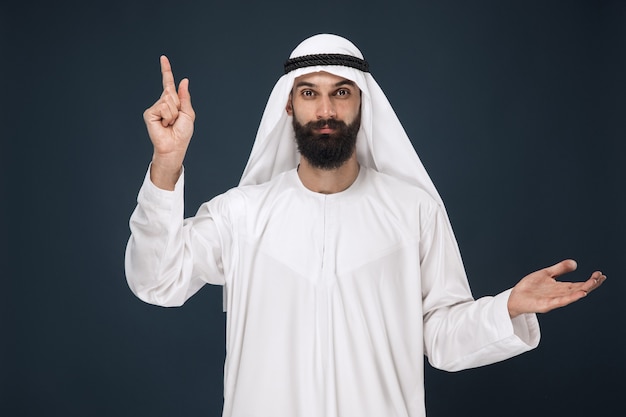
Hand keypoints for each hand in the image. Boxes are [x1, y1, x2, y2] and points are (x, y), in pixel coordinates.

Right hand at [143, 55, 194, 189]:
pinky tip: (164, 124)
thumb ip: (184, 97)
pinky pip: (163, 107)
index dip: (166, 70)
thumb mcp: (188, 113)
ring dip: (173, 113)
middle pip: (171, 92)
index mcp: (172, 102)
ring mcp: (155, 108)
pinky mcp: (150, 114)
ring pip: (167, 100)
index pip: (168, 83)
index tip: (163, 58)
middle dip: (178, 106)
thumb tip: (184, 80)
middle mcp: (162, 103)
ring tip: (170, 123)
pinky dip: (167, 116)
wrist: (175, 146)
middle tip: (175, 120)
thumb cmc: (182, 133)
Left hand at [507, 259, 605, 317]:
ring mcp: (554, 300)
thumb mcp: (546, 274)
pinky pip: (560, 301)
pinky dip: (571, 298)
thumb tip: (574, 263)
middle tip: (600, 277)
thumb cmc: (529, 287)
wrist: (514, 297)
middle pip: (578, 290)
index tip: (600, 274)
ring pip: (572, 295)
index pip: (579, 284)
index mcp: (560, 288)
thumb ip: (559, 269)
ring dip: (583, 290)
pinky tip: (580, 293)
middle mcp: (559, 294)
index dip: (590, 281)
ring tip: (593, 283)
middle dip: (590, 284)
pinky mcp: (546, 305)